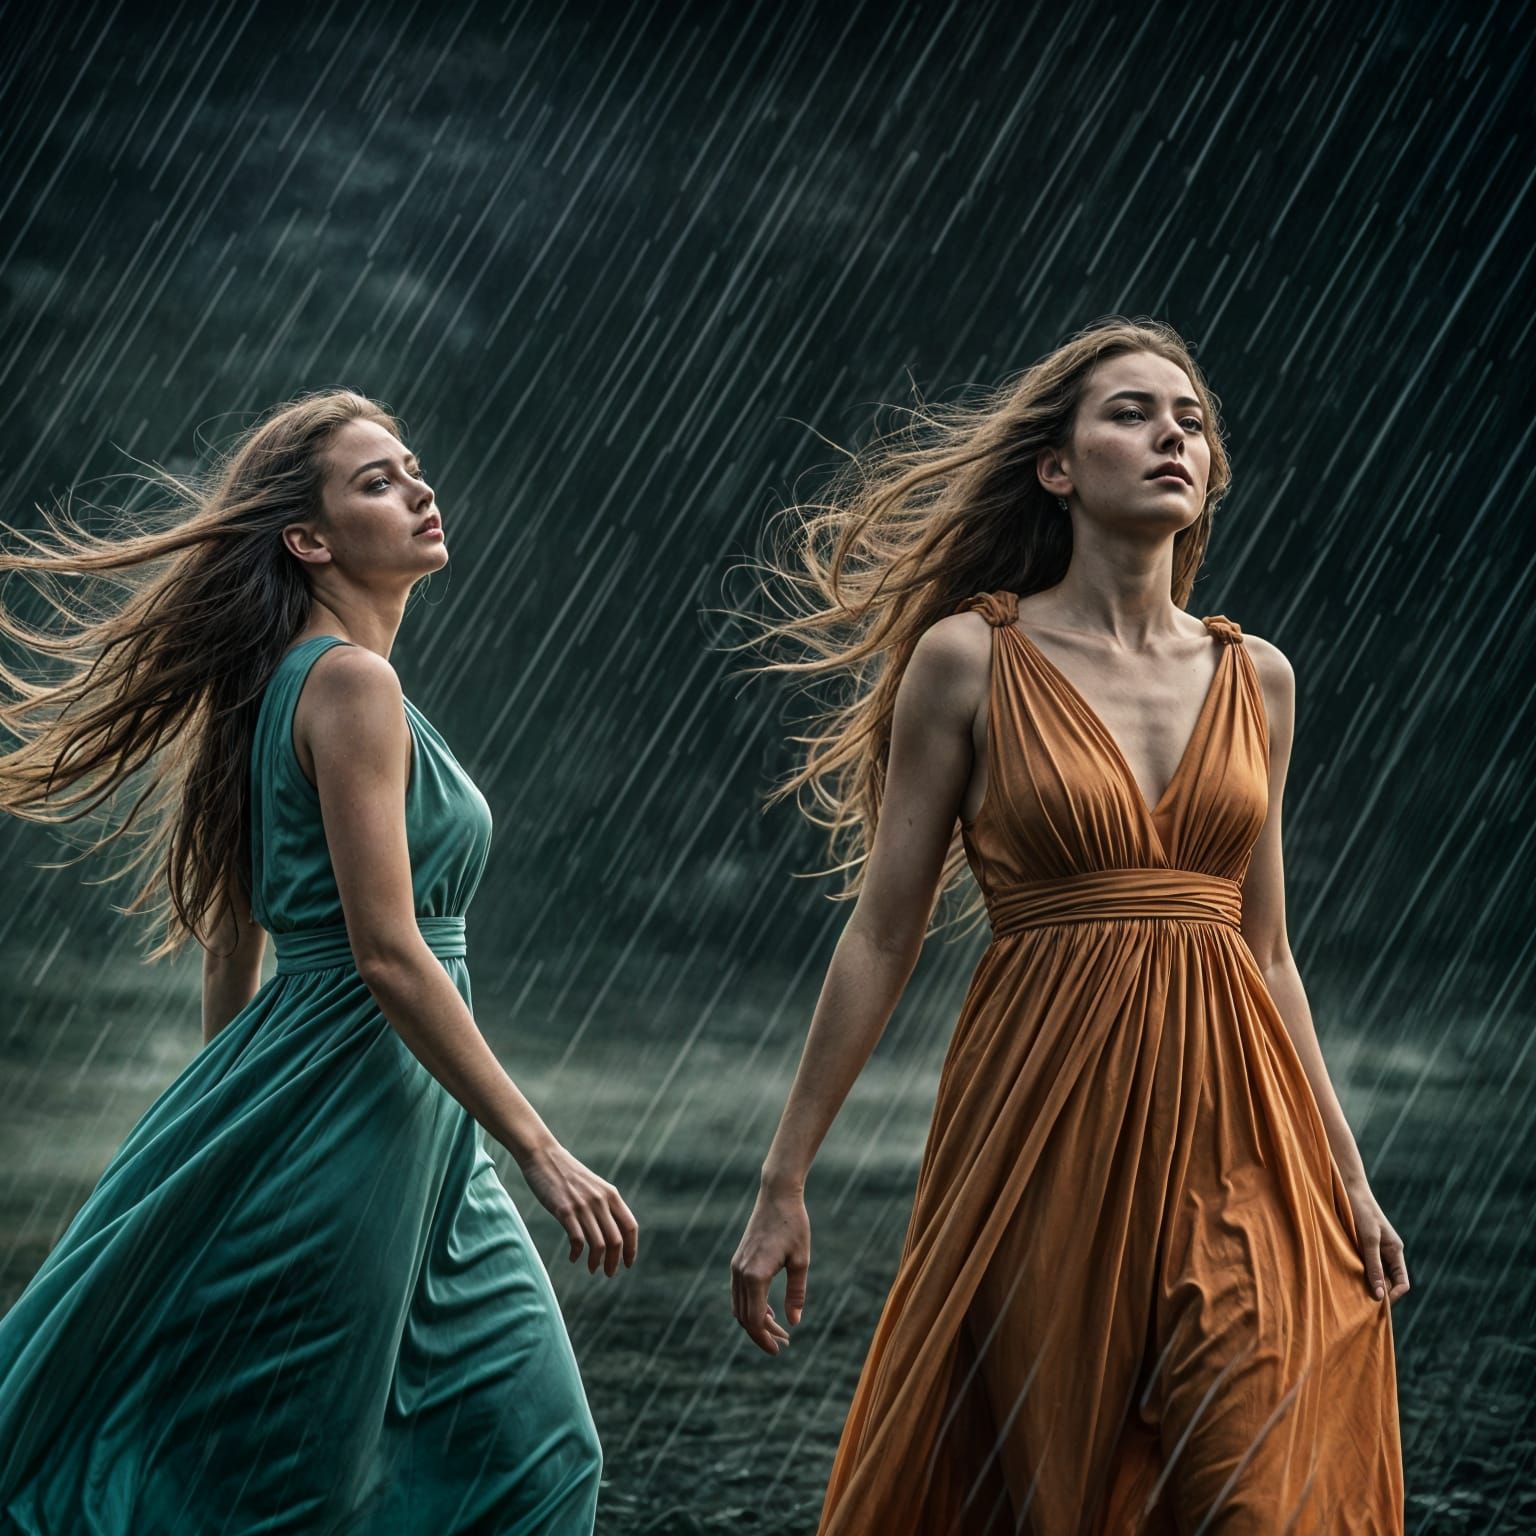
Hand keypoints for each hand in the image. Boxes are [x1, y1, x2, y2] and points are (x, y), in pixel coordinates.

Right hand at [519, 1141, 637, 1276]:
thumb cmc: (567, 1174)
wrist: (543, 1155)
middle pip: (616, 1240)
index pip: (630, 1227)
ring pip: (599, 1244)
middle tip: (608, 1273)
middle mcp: (600, 1200)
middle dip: (614, 1261)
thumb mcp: (593, 1186)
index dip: (631, 1248)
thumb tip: (614, 1230)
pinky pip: (577, 1240)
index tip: (628, 1264)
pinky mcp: (564, 1210)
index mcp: (611, 1194)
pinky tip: (573, 1257)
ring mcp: (582, 1205)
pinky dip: (577, 1253)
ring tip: (592, 1269)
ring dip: (596, 1262)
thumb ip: (604, 1204)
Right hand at [730, 1180, 809, 1354]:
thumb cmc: (793, 1225)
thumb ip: (796, 1293)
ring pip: (739, 1306)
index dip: (766, 1338)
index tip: (780, 1349)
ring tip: (778, 1330)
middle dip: (762, 1334)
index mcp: (755, 1275)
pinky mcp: (738, 1260)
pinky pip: (740, 1293)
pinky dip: (751, 1306)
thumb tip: (793, 1322)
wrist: (777, 1195)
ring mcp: (737, 1266)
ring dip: (756, 1321)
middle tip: (782, 1344)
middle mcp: (741, 1273)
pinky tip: (769, 1310)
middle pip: (745, 1317)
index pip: (755, 1319)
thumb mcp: (801, 1261)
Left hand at [1345, 1179, 1408, 1303]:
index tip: (1375, 1301)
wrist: (1347, 1188)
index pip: (1403, 1283)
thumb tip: (1380, 1296)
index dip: (1392, 1295)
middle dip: (1378, 1291)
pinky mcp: (1361, 1245)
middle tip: (1360, 1300)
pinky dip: (1358, 1272)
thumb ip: (1374, 1266)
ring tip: (1351, 1290)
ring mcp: (1375, 1249)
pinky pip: (1364, 1265)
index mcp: (1396, 1251)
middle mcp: (1388, 1252)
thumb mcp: (1368, 1239)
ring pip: (1376, 1274)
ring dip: (1367, 1283)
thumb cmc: (1360, 1211)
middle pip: (1389, 1281)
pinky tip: (1345, 1275)